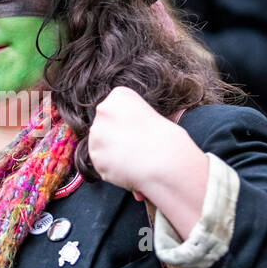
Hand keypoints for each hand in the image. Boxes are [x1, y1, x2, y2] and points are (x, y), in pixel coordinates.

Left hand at [88, 86, 209, 239]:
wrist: (166, 163)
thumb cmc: (172, 142)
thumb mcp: (163, 119)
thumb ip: (145, 119)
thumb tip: (156, 123)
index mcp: (121, 94)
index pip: (113, 108)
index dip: (126, 126)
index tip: (139, 136)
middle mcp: (103, 110)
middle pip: (104, 127)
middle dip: (117, 142)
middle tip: (137, 154)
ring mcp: (96, 133)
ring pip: (100, 147)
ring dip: (114, 158)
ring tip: (137, 165)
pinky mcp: (94, 156)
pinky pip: (101, 166)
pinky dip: (113, 173)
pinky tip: (130, 173)